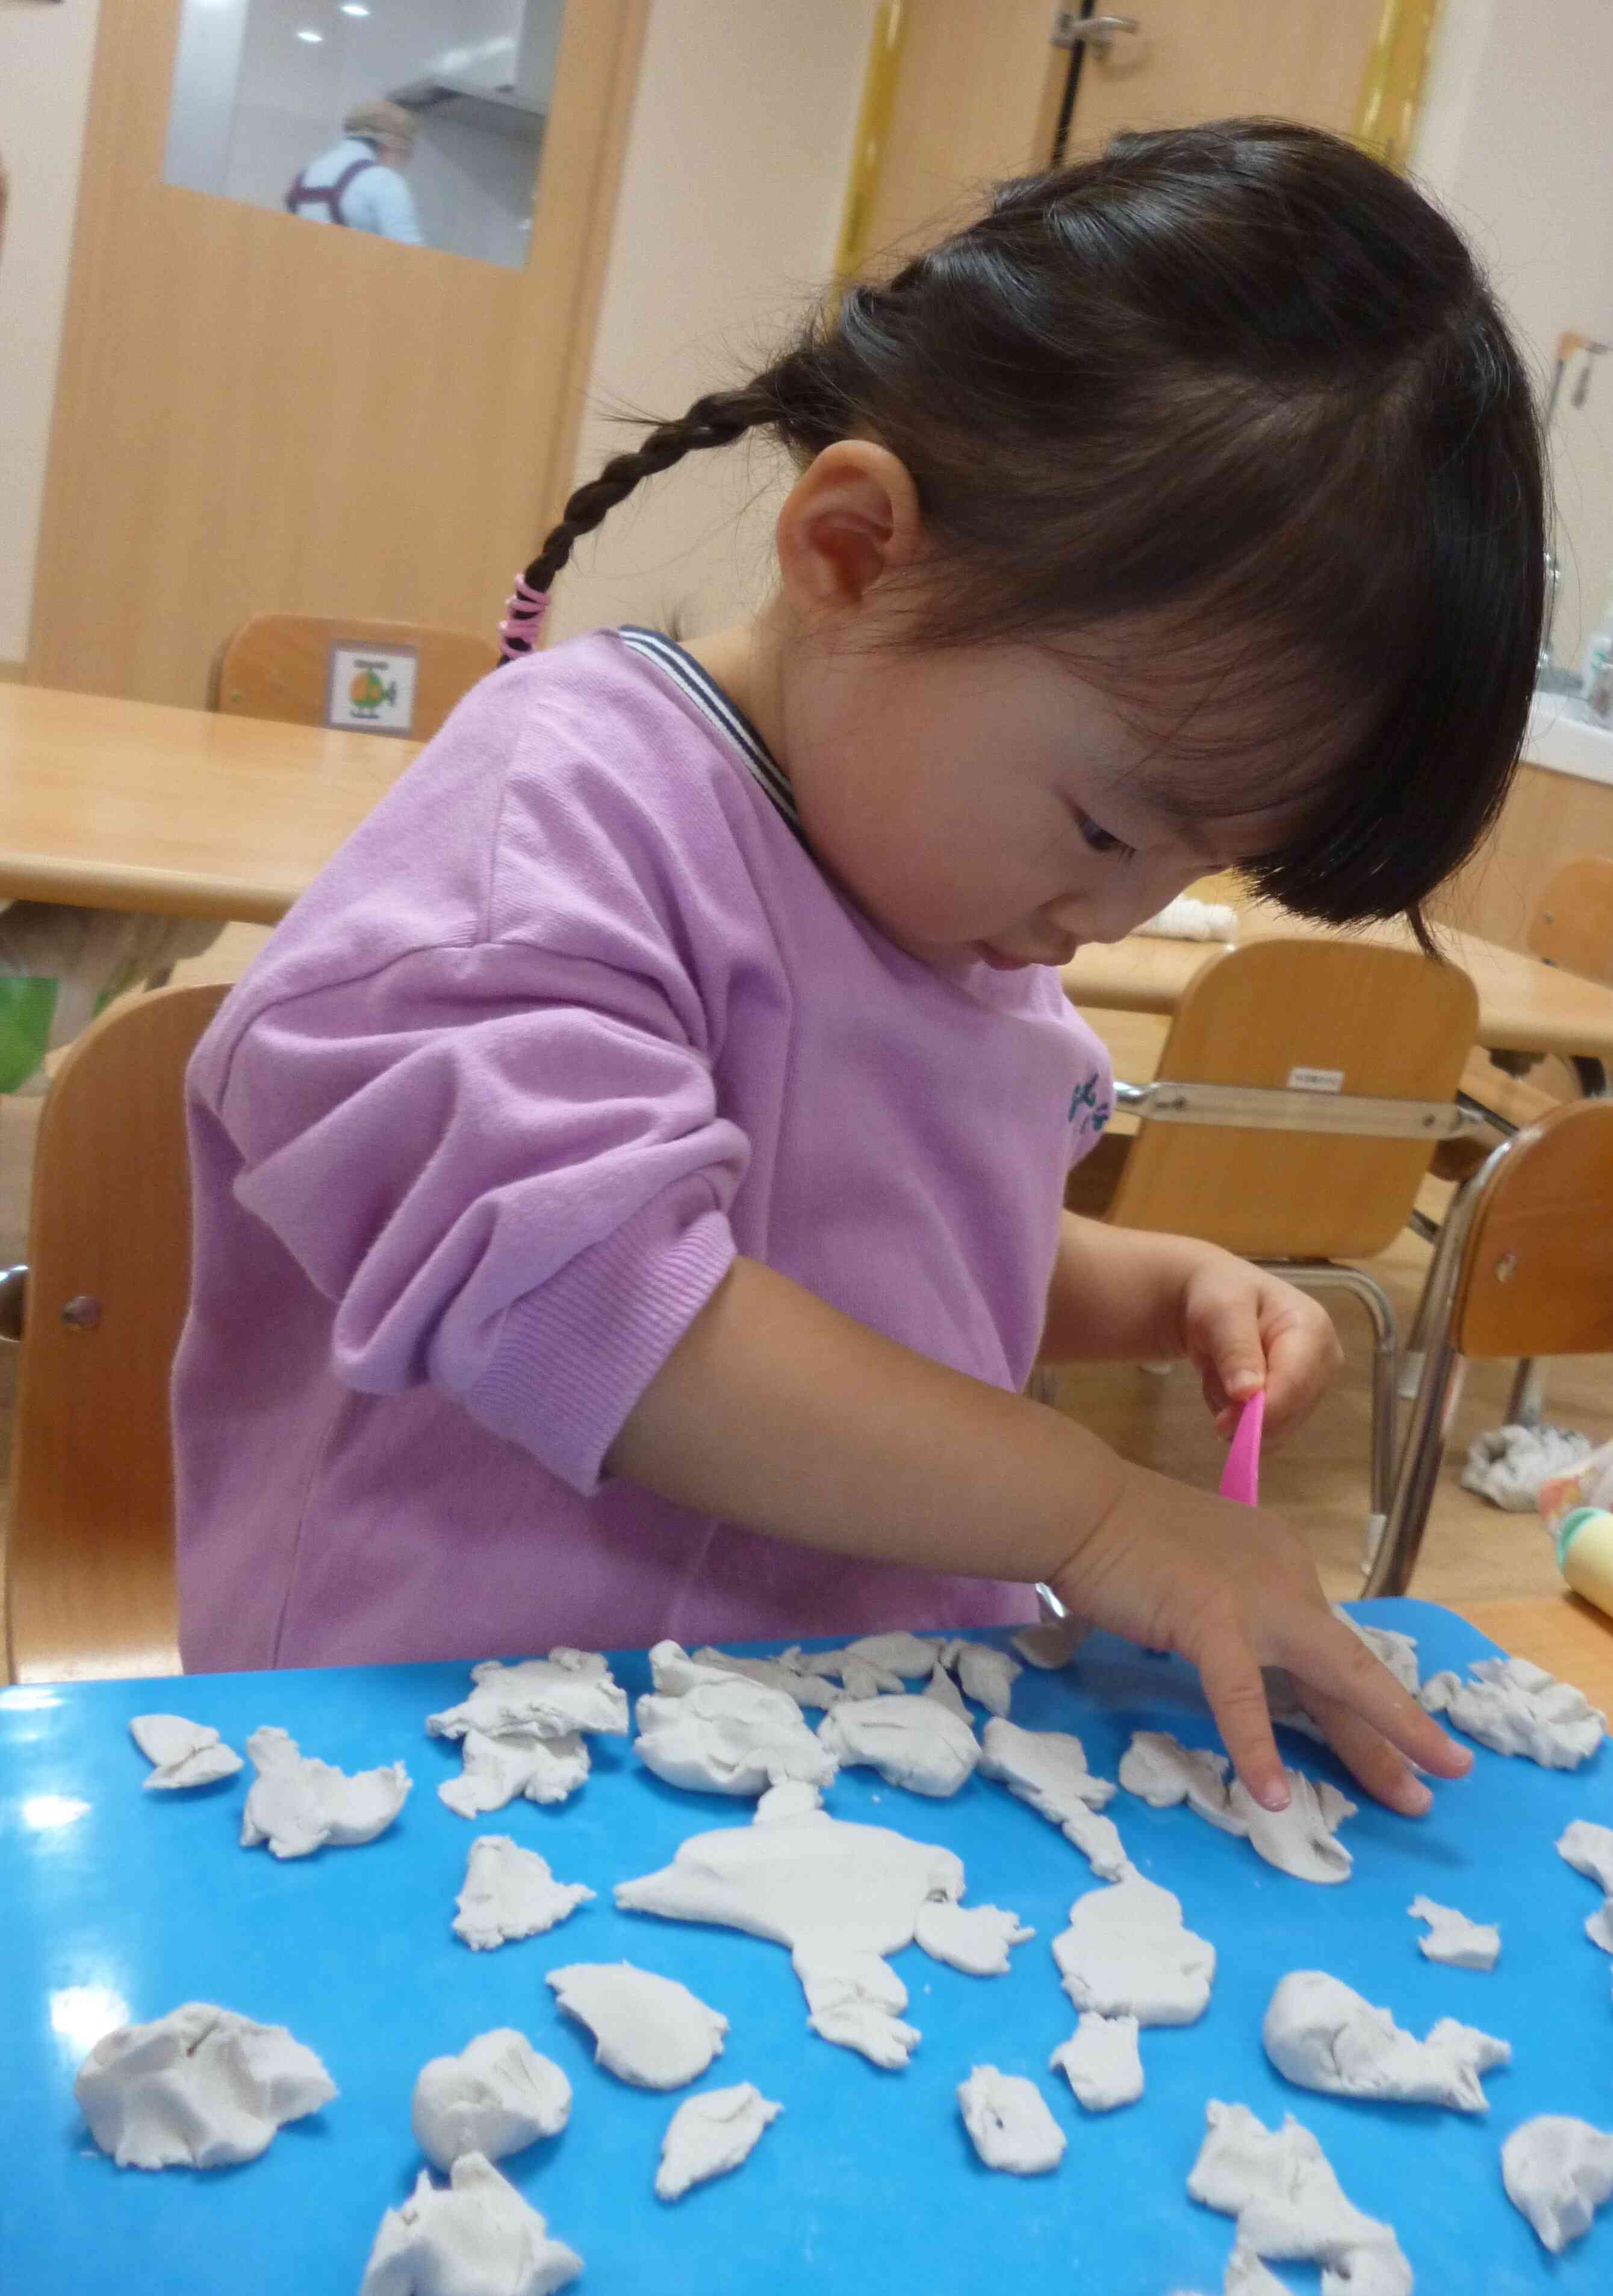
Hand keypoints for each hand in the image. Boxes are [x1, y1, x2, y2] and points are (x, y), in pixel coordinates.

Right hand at [1047, 1460, 1470, 1814]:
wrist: (1078, 1505)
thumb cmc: (1122, 1540)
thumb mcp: (1198, 1575)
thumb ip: (1230, 1614)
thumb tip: (1239, 1664)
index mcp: (1283, 1565)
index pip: (1329, 1646)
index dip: (1360, 1700)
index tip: (1386, 1739)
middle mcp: (1286, 1577)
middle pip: (1349, 1668)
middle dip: (1399, 1728)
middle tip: (1443, 1775)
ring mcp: (1255, 1599)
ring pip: (1332, 1678)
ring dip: (1375, 1741)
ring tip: (1410, 1795)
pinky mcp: (1210, 1619)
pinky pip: (1240, 1695)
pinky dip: (1256, 1746)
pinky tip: (1271, 1795)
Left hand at [1176, 1252, 1342, 1440]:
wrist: (1215, 1302)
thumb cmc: (1220, 1295)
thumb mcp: (1220, 1310)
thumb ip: (1234, 1348)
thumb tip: (1247, 1393)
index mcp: (1313, 1328)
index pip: (1296, 1383)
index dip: (1263, 1411)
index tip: (1223, 1425)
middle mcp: (1323, 1361)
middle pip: (1290, 1412)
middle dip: (1244, 1409)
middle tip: (1211, 1380)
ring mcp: (1312, 1384)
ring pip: (1276, 1427)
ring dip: (1236, 1410)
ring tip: (1220, 1370)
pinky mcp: (1296, 1403)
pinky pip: (1266, 1430)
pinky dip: (1237, 1415)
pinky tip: (1229, 1385)